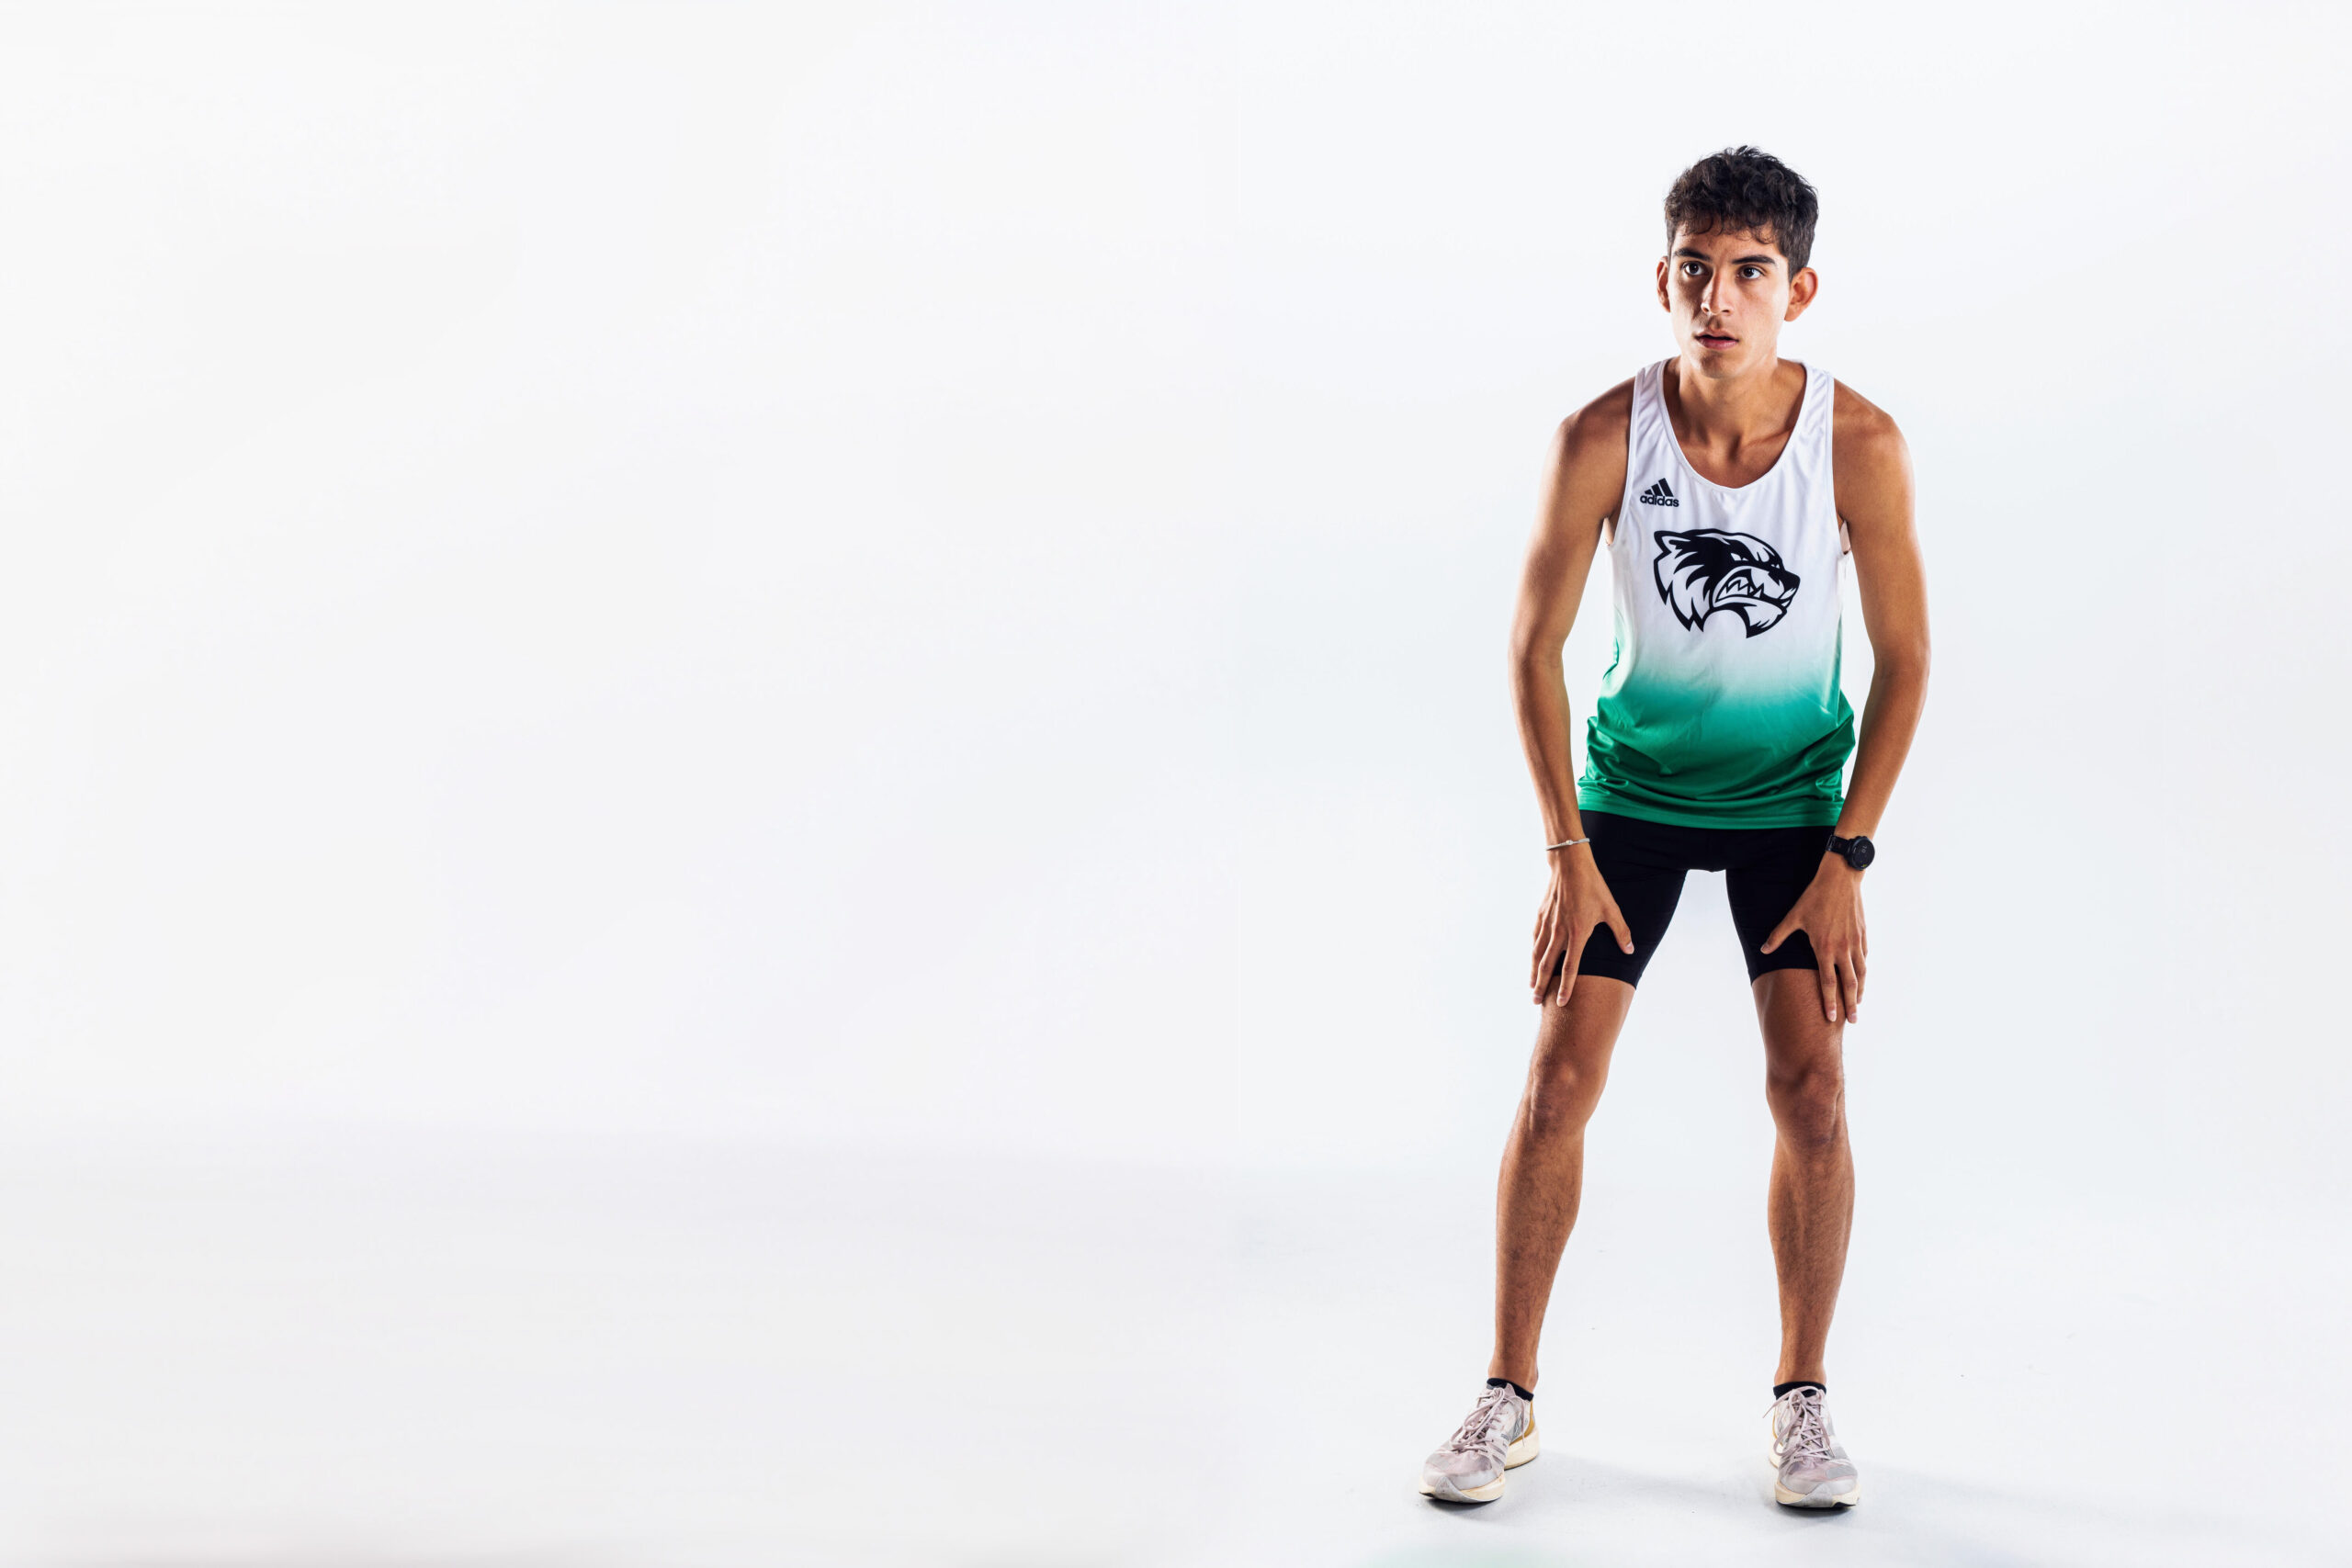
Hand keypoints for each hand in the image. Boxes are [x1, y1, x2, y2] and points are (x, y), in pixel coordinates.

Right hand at [1530, 849, 1632, 1006]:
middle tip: (1536, 1002)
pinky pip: (1535, 939)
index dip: (1566, 987)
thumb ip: (1621, 931)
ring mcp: (1547, 924)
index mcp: (1578, 933)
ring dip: (1534, 973)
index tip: (1562, 1002)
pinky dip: (1533, 953)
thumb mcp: (1611, 909)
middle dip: (1542, 986)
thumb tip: (1630, 950)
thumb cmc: (1593, 886)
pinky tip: (1532, 960)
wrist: (1570, 865)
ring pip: (1537, 954)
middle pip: (1547, 966)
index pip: (1570, 967)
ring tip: (1532, 987)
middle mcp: (1559, 932)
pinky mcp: (1541, 916)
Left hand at [1760, 855, 1867, 1023]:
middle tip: (1852, 1021)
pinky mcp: (1862, 935)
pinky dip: (1863, 971)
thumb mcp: (1793, 916)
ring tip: (1858, 1003)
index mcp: (1824, 948)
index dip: (1830, 1002)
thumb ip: (1778, 936)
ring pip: (1861, 973)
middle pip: (1849, 984)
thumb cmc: (1814, 897)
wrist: (1840, 878)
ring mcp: (1855, 942)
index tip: (1831, 1018)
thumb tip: (1763, 950)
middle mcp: (1842, 949)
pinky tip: (1861, 978)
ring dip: (1860, 990)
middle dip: (1851, 1005)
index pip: (1828, 983)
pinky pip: (1864, 958)